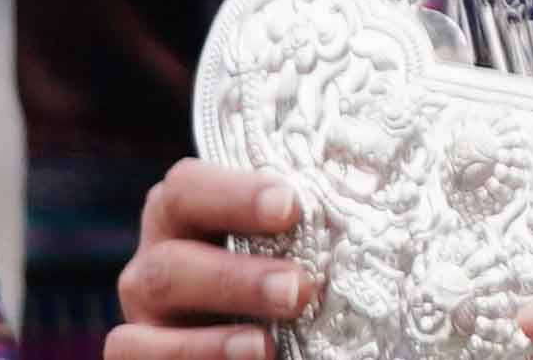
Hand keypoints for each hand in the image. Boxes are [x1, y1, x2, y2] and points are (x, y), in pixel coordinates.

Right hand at [109, 160, 307, 359]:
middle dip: (235, 279)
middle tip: (297, 289)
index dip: (233, 194)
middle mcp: (156, 262)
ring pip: (145, 330)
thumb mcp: (299, 238)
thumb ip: (318, 221)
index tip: (291, 206)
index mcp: (188, 214)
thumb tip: (388, 199)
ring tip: (265, 346)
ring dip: (208, 342)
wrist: (271, 327)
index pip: (187, 188)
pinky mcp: (144, 355)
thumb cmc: (294, 262)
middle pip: (170, 264)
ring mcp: (144, 320)